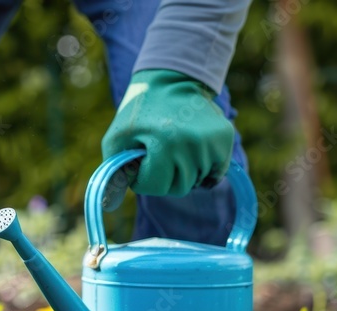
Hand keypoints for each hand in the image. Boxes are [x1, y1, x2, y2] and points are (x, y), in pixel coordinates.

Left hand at [102, 69, 234, 196]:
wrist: (170, 81)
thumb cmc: (138, 114)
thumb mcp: (116, 140)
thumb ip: (113, 173)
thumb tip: (110, 204)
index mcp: (165, 144)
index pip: (155, 187)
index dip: (144, 177)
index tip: (142, 159)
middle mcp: (193, 144)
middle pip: (179, 188)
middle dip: (165, 176)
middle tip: (160, 153)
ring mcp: (212, 141)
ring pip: (197, 182)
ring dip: (184, 171)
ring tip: (176, 146)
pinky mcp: (225, 139)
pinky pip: (215, 174)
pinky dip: (203, 168)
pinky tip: (192, 151)